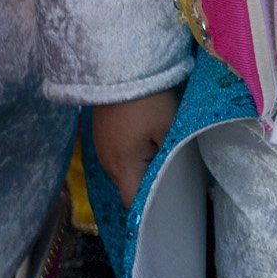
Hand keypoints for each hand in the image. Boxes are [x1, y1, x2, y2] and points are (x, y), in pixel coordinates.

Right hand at [90, 89, 181, 210]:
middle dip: (147, 187)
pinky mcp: (101, 135)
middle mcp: (107, 163)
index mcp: (123, 167)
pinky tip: (147, 145)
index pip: (132, 202)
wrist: (119, 70)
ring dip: (140, 169)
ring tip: (163, 162)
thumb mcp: (168, 128)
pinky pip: (118, 155)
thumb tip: (175, 175)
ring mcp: (101, 148)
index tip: (168, 205)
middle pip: (128, 186)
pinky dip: (133, 155)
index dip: (148, 207)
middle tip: (173, 182)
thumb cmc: (147, 102)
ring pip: (123, 170)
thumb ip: (172, 155)